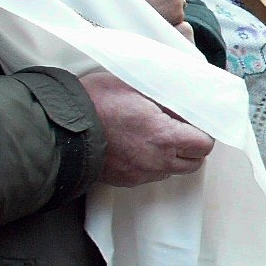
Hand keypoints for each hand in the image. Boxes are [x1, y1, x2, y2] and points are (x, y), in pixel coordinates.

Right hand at [80, 70, 213, 186]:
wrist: (61, 127)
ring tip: (157, 137)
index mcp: (164, 136)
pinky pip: (150, 176)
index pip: (204, 144)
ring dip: (173, 157)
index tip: (194, 122)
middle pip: (194, 162)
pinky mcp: (126, 181)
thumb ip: (165, 96)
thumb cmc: (96, 101)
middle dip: (192, 147)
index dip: (203, 133)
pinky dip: (152, 164)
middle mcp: (157, 160)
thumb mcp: (135, 85)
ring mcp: (141, 173)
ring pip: (172, 171)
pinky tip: (139, 146)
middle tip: (180, 130)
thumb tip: (184, 102)